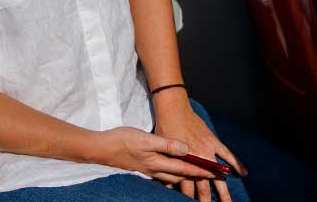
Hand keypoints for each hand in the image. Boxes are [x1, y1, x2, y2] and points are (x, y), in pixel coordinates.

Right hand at [90, 126, 218, 185]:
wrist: (101, 148)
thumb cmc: (123, 141)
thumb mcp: (146, 139)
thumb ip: (167, 145)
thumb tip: (186, 149)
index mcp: (158, 163)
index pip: (185, 168)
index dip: (202, 170)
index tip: (216, 172)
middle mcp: (155, 169)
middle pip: (181, 175)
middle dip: (197, 178)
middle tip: (212, 177)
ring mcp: (149, 169)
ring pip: (172, 176)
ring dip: (186, 177)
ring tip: (198, 177)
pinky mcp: (143, 166)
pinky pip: (163, 174)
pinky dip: (173, 174)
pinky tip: (174, 173)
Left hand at [154, 99, 246, 201]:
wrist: (174, 110)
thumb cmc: (165, 130)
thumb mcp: (163, 153)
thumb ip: (168, 170)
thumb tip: (168, 186)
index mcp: (184, 165)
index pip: (188, 190)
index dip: (191, 200)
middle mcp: (197, 161)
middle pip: (204, 188)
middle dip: (206, 201)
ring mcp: (208, 151)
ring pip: (218, 176)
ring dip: (223, 191)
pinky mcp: (214, 142)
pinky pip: (228, 154)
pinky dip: (237, 164)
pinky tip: (244, 173)